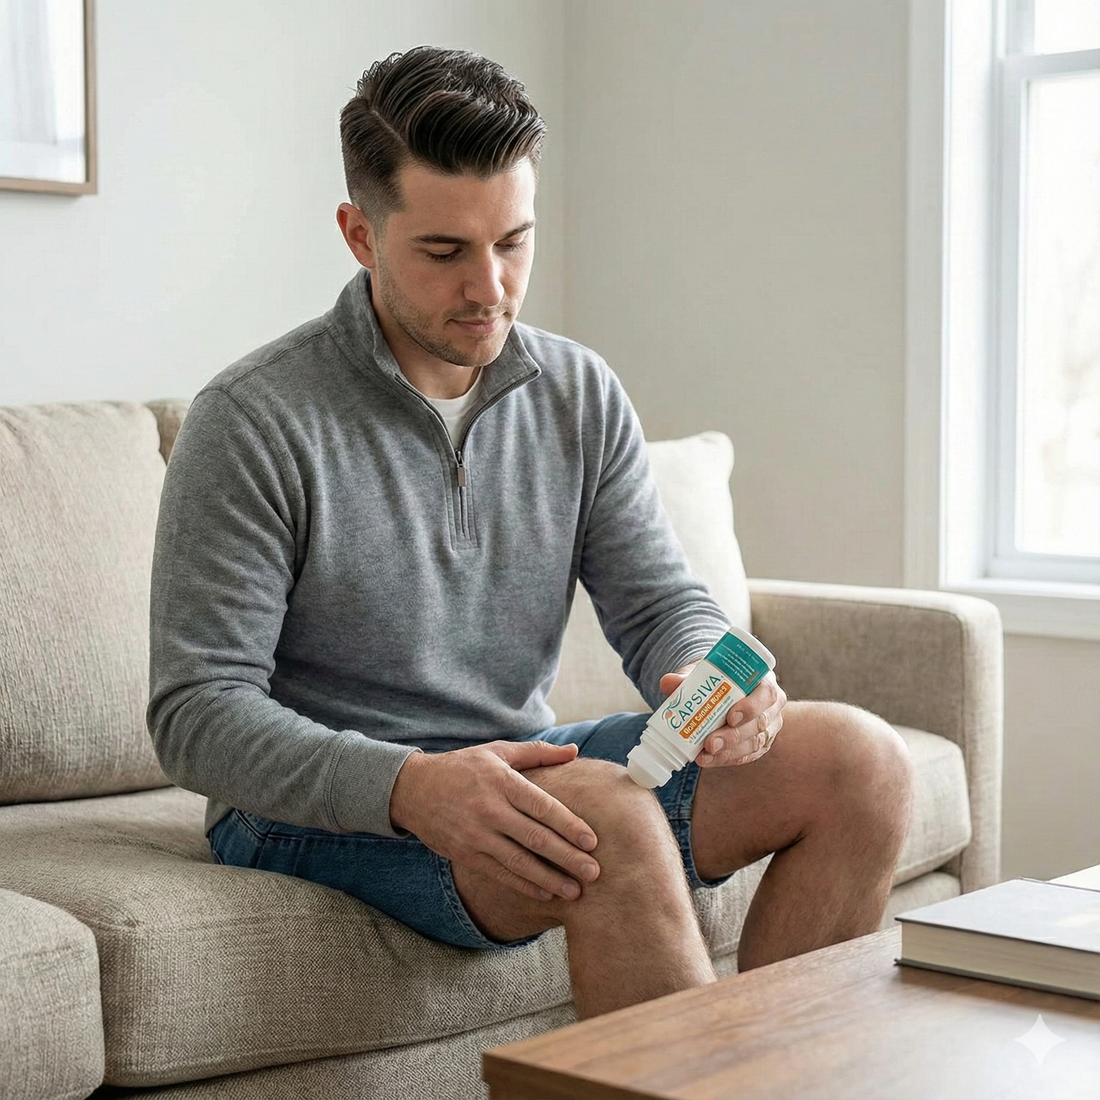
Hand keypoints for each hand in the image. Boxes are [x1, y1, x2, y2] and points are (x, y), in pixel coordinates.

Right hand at [388, 740, 599, 901]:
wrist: (413, 789)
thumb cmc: (463, 767)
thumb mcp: (497, 752)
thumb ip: (537, 753)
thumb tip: (574, 751)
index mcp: (501, 781)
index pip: (542, 806)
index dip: (569, 825)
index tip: (593, 841)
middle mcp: (489, 809)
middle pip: (535, 838)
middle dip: (567, 857)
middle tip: (594, 872)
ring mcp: (476, 835)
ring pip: (518, 862)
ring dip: (549, 879)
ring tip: (575, 891)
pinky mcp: (466, 854)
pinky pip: (500, 873)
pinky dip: (524, 885)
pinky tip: (546, 892)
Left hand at [658, 665, 786, 767]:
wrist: (720, 686)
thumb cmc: (716, 676)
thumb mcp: (703, 671)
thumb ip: (687, 677)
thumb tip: (667, 682)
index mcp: (764, 681)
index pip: (767, 694)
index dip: (752, 707)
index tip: (730, 717)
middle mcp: (771, 706)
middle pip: (760, 724)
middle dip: (733, 736)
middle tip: (710, 743)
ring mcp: (769, 727)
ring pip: (755, 743)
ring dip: (729, 752)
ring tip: (705, 755)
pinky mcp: (761, 744)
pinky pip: (747, 755)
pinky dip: (727, 759)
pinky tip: (709, 761)